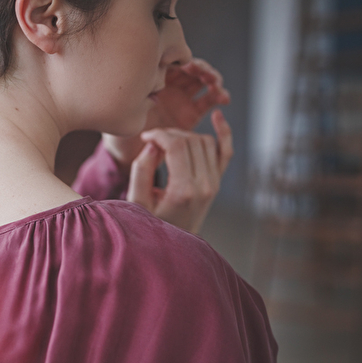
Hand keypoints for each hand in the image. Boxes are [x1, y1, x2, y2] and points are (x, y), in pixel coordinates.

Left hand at [102, 58, 230, 166]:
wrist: (128, 155)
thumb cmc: (119, 130)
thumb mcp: (125, 111)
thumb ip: (139, 97)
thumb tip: (150, 84)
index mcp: (152, 79)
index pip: (172, 61)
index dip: (182, 59)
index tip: (185, 64)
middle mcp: (169, 86)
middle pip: (190, 68)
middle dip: (200, 68)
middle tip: (203, 73)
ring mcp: (181, 99)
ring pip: (202, 81)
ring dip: (213, 78)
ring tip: (216, 84)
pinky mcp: (192, 114)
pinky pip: (209, 101)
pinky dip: (219, 96)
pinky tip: (224, 99)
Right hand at [127, 109, 232, 232]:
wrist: (171, 246)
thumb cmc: (150, 224)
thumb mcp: (136, 201)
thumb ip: (142, 169)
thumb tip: (154, 144)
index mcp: (184, 191)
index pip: (177, 146)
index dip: (160, 134)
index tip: (146, 137)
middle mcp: (205, 186)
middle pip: (191, 141)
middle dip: (170, 134)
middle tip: (153, 142)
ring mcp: (214, 184)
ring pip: (205, 141)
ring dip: (186, 136)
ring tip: (168, 144)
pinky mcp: (217, 182)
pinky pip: (225, 152)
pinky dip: (224, 133)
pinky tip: (217, 116)